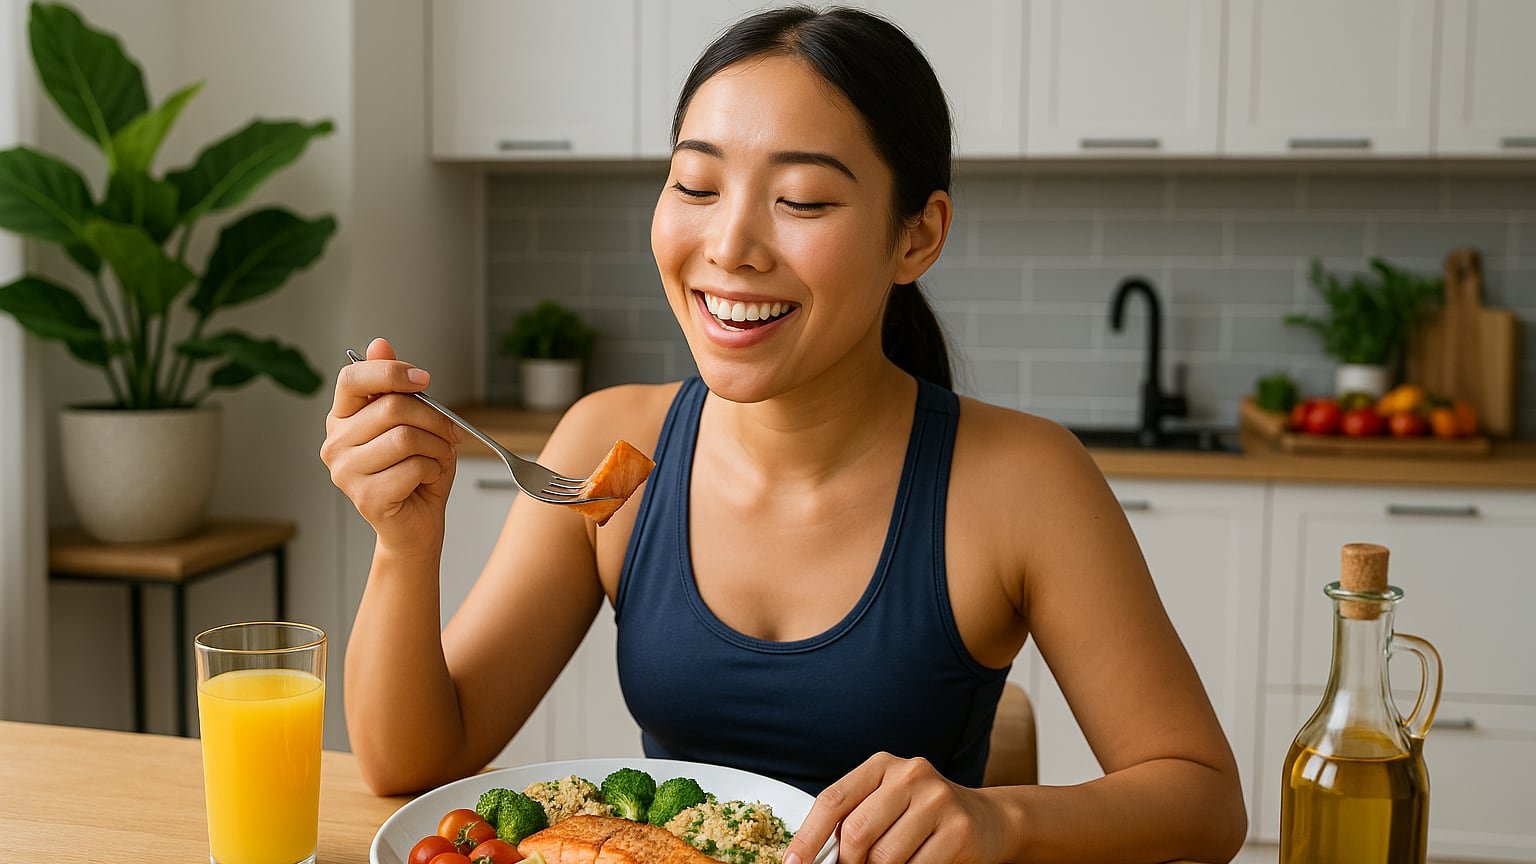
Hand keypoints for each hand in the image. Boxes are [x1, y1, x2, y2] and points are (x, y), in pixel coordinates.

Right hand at [320, 337, 461, 553]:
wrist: (415, 525)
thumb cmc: (415, 472)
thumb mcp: (412, 421)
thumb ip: (394, 386)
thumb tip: (379, 343)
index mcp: (342, 418)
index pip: (352, 377)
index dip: (391, 372)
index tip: (424, 380)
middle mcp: (335, 443)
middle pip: (392, 407)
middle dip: (435, 418)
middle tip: (451, 432)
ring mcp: (345, 471)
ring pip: (405, 438)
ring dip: (437, 447)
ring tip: (438, 458)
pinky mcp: (365, 496)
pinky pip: (412, 468)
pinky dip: (433, 471)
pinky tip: (427, 479)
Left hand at [786, 753, 1014, 863]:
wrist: (990, 821)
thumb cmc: (925, 817)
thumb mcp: (888, 803)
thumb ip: (854, 819)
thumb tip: (812, 856)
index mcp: (882, 765)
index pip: (833, 800)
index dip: (807, 837)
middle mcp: (910, 774)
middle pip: (856, 833)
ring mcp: (937, 800)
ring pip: (884, 857)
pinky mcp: (958, 830)